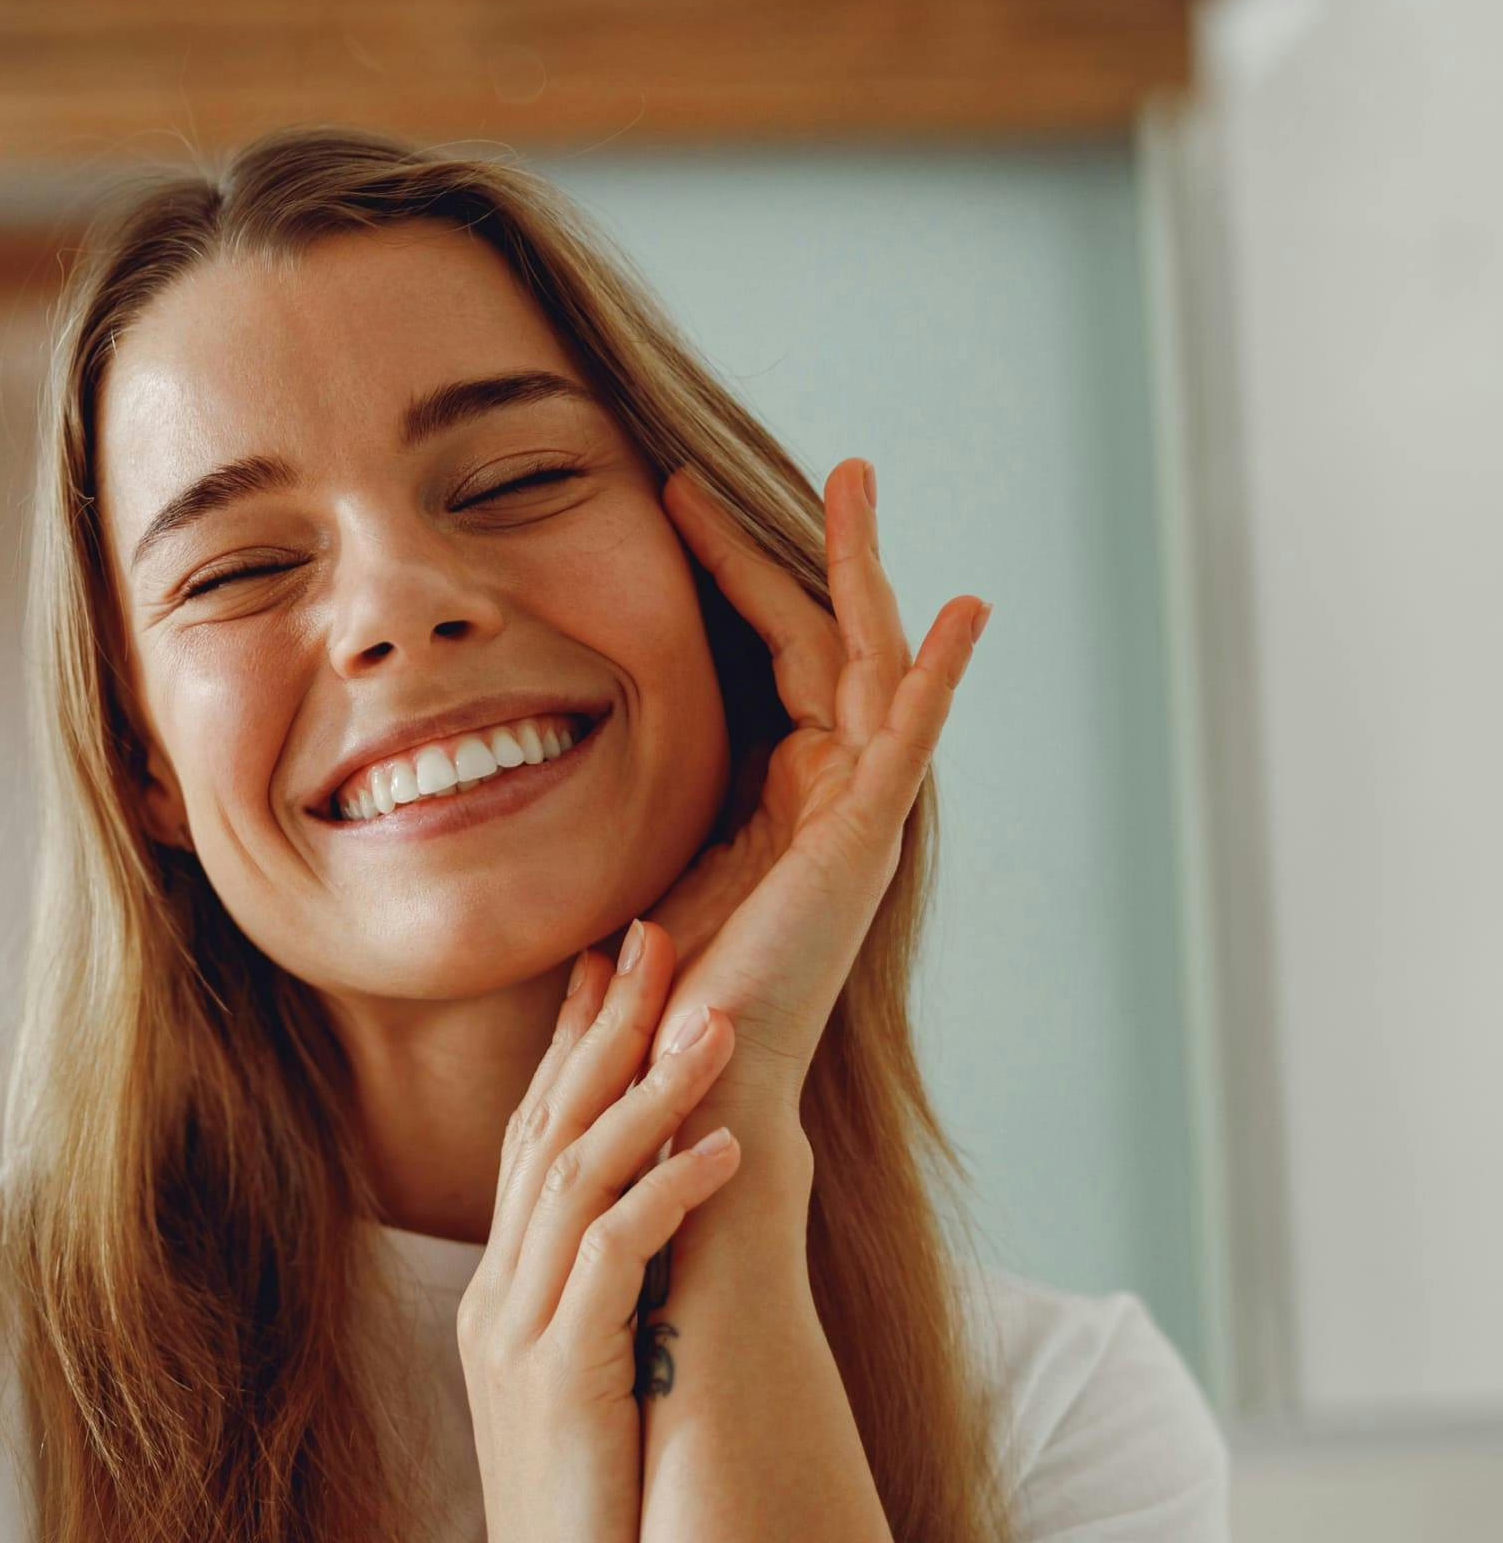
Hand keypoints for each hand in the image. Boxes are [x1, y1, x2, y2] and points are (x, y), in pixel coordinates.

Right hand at [457, 926, 742, 1542]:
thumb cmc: (588, 1509)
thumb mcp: (582, 1379)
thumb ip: (601, 1296)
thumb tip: (659, 1220)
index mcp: (503, 1286)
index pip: (532, 1133)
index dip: (570, 1042)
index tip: (610, 961)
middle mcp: (500, 1292)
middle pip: (546, 1126)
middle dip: (603, 1028)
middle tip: (654, 937)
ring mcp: (520, 1332)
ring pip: (576, 1175)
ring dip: (645, 1092)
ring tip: (711, 1022)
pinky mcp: (563, 1377)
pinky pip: (615, 1261)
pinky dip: (666, 1194)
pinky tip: (721, 1149)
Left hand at [641, 458, 987, 1126]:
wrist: (694, 1072)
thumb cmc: (672, 990)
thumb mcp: (657, 865)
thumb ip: (656, 803)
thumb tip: (580, 751)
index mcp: (787, 793)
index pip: (770, 654)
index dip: (728, 574)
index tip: (673, 505)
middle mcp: (832, 792)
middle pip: (822, 639)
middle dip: (790, 548)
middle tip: (756, 471)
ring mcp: (855, 812)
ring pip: (868, 663)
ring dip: (861, 571)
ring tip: (855, 482)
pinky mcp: (864, 839)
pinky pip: (908, 739)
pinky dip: (938, 677)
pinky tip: (962, 613)